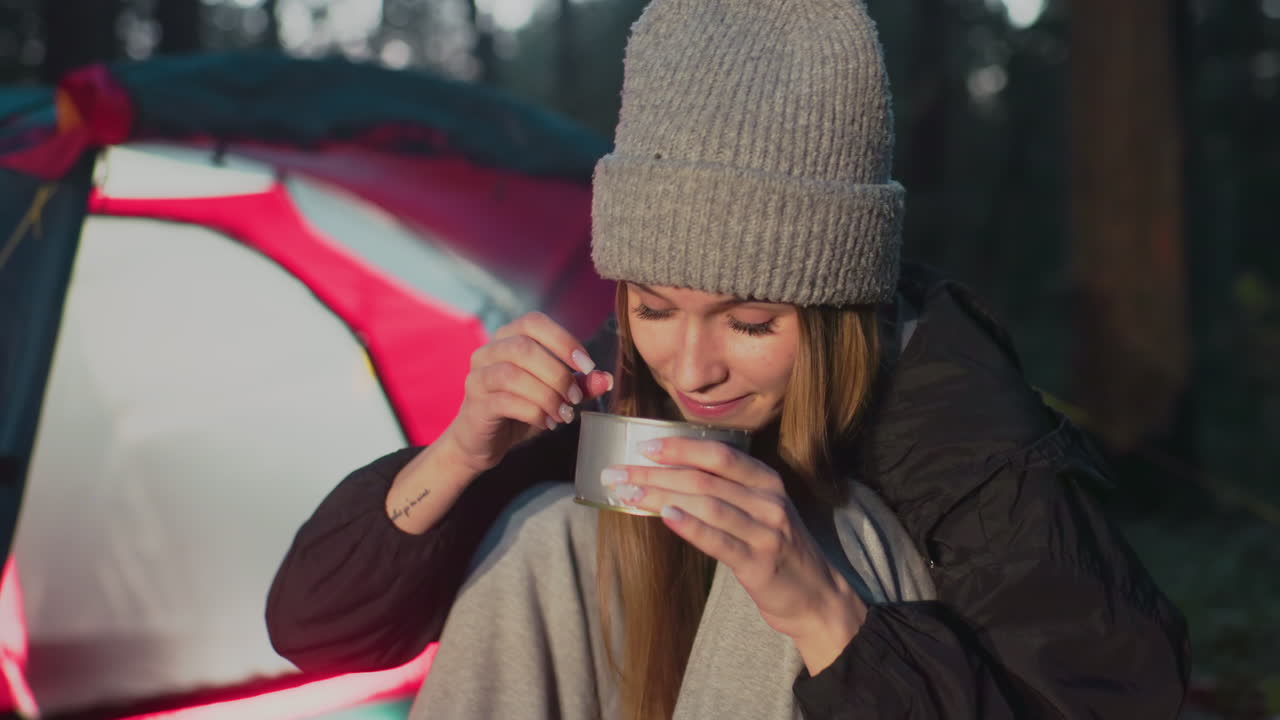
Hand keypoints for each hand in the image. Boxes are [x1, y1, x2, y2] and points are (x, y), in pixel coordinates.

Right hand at [444, 312, 611, 475]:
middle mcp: (488, 352)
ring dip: (546, 395)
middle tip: (575, 398)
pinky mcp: (475, 404)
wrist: (483, 441)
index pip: (533, 322)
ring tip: (564, 414)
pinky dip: (533, 412)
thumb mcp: (554, 395)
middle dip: (557, 373)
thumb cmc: (518, 410)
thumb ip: (579, 385)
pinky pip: (505, 401)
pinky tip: (547, 423)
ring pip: (512, 374)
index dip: (563, 340)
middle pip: (523, 347)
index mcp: (508, 338)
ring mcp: (478, 377)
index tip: (586, 365)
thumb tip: (605, 378)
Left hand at [605, 437, 867, 672]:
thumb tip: (669, 477)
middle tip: (617, 473)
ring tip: (628, 494)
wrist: (817, 597)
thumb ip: (727, 491)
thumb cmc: (779, 550)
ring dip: (662, 497)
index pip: (719, 454)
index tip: (643, 446)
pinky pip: (719, 541)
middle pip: (705, 478)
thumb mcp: (762, 510)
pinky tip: (665, 517)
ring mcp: (766, 531)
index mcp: (767, 481)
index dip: (680, 447)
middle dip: (656, 473)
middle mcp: (768, 501)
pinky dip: (691, 526)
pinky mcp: (759, 563)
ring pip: (707, 505)